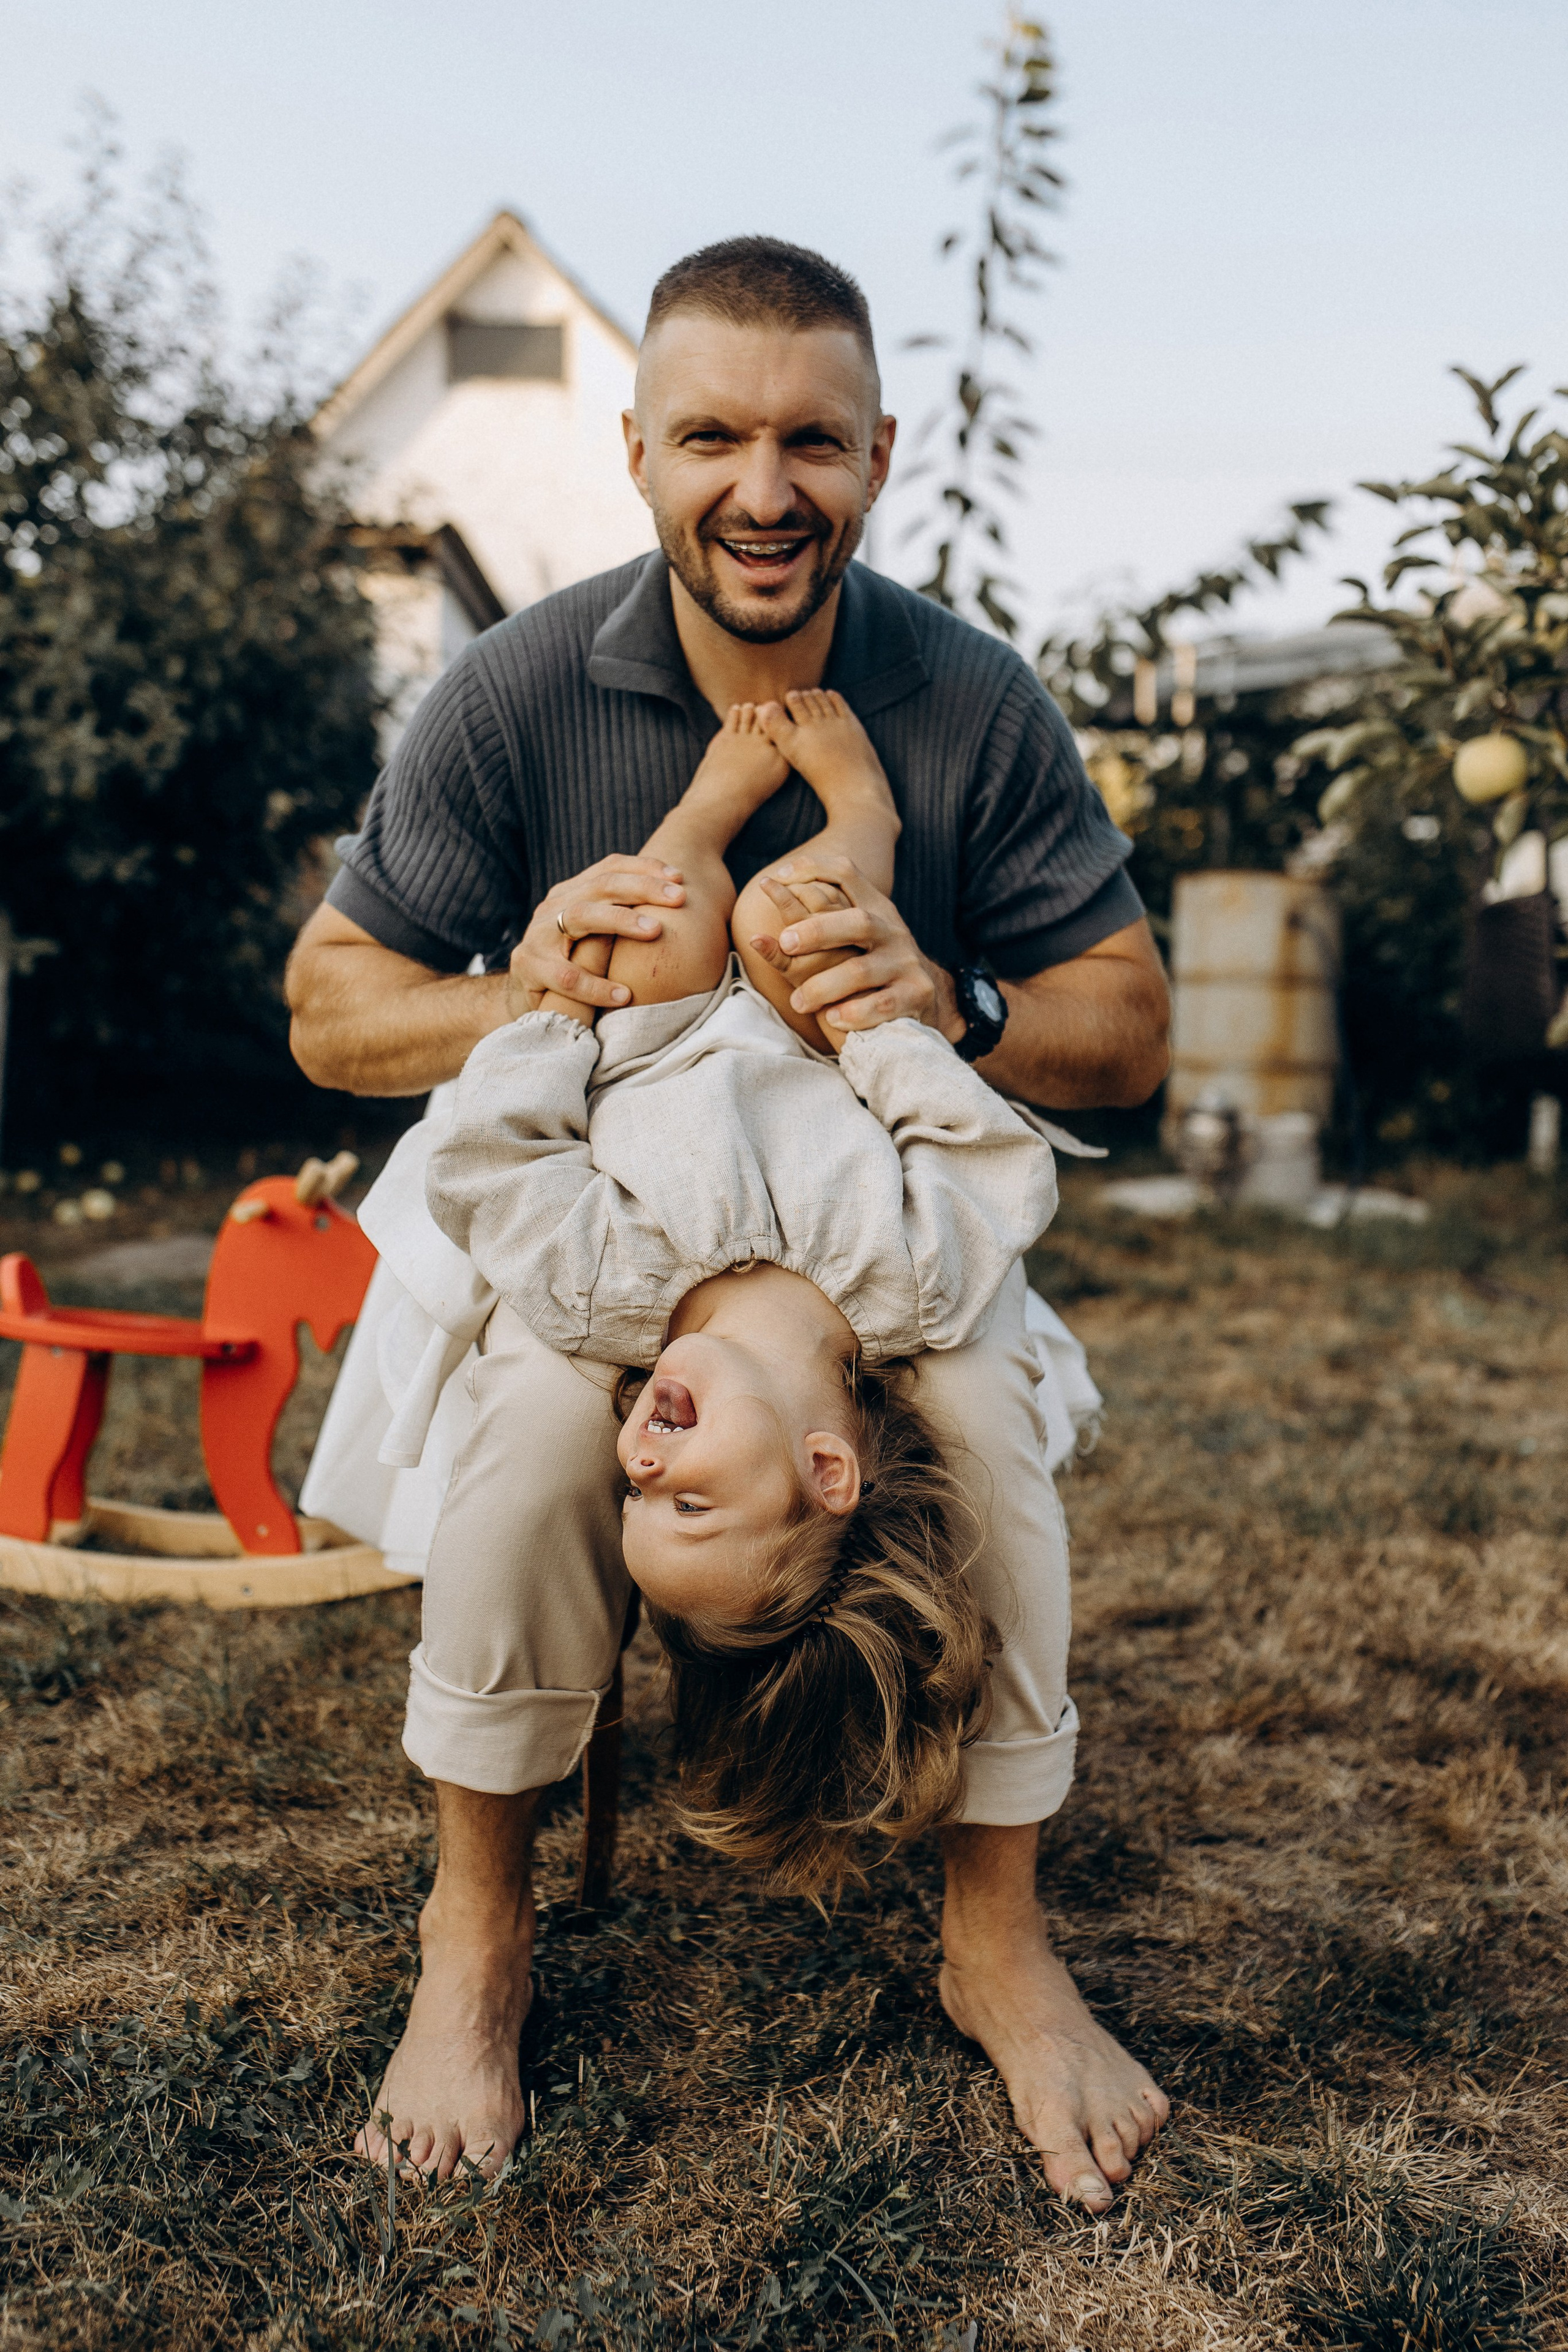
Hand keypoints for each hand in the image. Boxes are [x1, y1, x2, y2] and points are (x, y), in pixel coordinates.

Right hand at [507, 855, 685, 1017]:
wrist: (526, 1002)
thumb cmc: (575, 968)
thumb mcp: (597, 938)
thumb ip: (622, 920)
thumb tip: (679, 905)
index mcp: (572, 894)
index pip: (609, 868)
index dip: (644, 868)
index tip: (679, 877)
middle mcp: (554, 906)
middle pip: (600, 885)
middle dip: (642, 888)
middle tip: (680, 898)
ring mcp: (538, 934)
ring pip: (580, 916)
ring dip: (621, 921)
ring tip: (656, 932)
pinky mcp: (528, 966)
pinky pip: (566, 975)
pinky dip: (596, 986)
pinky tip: (624, 995)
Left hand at [746, 853, 962, 1046]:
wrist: (923, 1004)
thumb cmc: (867, 974)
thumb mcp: (845, 945)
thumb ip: (811, 932)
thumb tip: (753, 940)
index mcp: (873, 909)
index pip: (846, 873)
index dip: (811, 869)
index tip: (775, 878)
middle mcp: (891, 931)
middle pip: (856, 921)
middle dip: (818, 930)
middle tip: (785, 942)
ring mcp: (906, 963)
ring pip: (862, 970)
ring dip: (824, 986)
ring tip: (799, 1002)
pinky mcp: (916, 995)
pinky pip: (883, 1004)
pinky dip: (855, 1012)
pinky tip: (833, 1019)